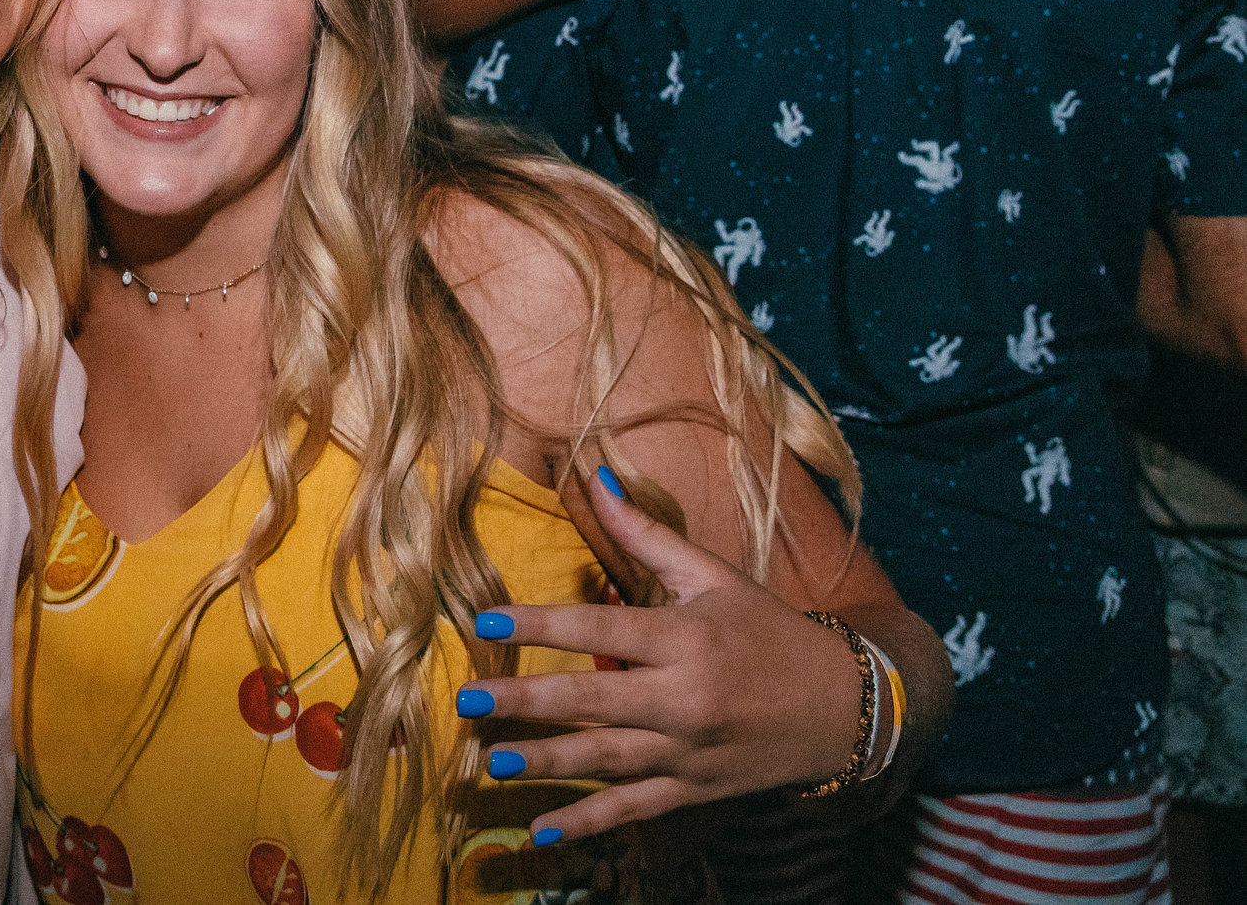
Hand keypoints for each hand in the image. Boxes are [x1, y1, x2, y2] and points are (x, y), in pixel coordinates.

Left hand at [452, 467, 860, 845]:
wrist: (845, 707)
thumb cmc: (771, 632)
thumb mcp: (715, 577)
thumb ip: (647, 536)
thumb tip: (594, 481)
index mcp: (686, 639)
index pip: (601, 630)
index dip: (542, 625)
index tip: (487, 621)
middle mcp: (685, 699)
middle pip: (593, 700)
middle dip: (526, 702)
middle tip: (468, 699)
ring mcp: (689, 752)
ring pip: (606, 760)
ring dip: (545, 763)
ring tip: (490, 763)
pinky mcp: (695, 790)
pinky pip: (635, 808)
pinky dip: (589, 822)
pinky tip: (542, 830)